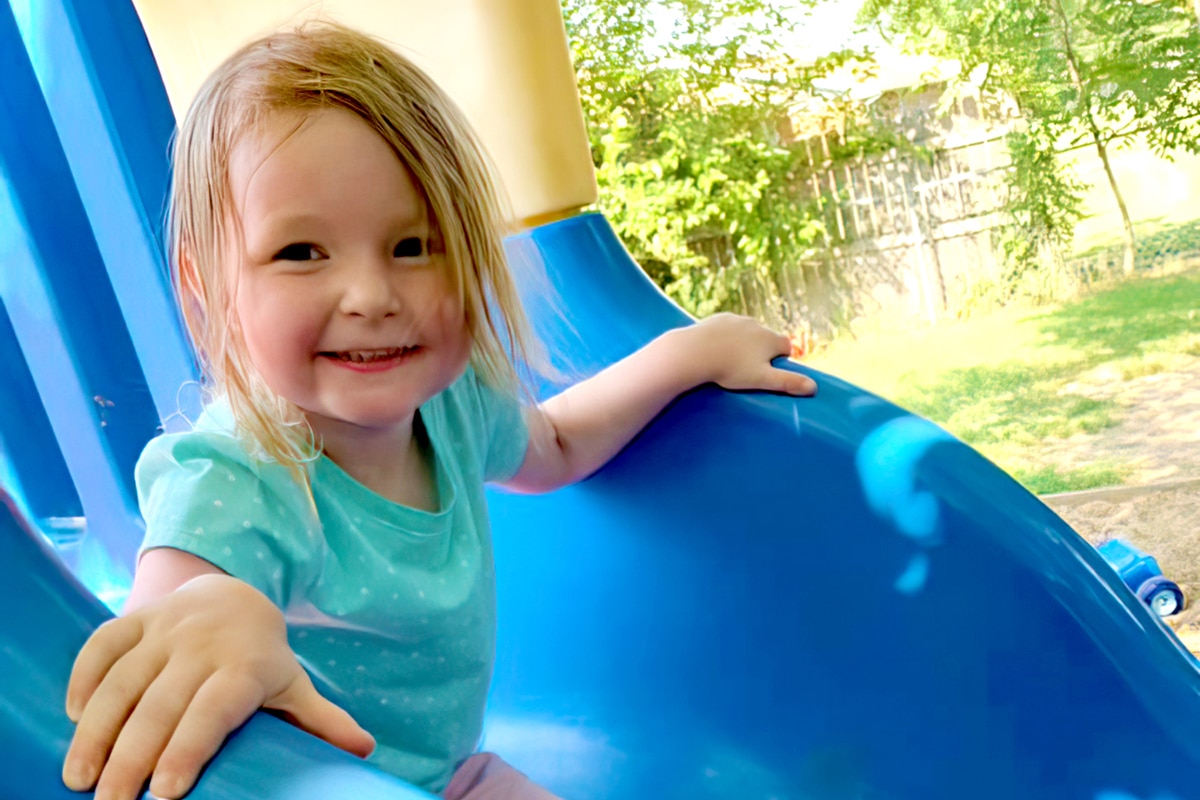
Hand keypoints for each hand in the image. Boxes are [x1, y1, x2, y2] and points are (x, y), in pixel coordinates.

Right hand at [63, 574, 374, 799]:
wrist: (233, 593)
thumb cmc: (261, 658)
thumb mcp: (292, 684)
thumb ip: (320, 718)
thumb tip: (362, 749)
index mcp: (244, 667)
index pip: (214, 710)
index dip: (190, 747)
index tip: (167, 791)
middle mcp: (201, 646)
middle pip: (161, 705)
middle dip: (132, 757)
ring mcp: (165, 630)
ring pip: (123, 680)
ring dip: (96, 730)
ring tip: (80, 778)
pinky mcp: (134, 619)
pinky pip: (101, 645)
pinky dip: (83, 679)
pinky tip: (71, 719)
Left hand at [687, 313, 816, 395]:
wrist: (695, 352)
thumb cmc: (730, 369)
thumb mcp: (762, 379)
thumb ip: (788, 382)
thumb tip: (814, 387)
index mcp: (770, 338)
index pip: (786, 347)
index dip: (780, 360)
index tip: (767, 371)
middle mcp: (757, 324)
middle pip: (767, 338)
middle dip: (762, 351)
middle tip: (747, 369)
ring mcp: (737, 319)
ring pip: (748, 332)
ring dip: (745, 342)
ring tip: (731, 360)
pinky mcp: (719, 318)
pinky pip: (729, 327)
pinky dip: (727, 336)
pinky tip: (718, 348)